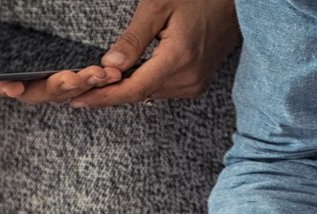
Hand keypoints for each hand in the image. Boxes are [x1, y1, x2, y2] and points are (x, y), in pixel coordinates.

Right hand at [0, 63, 115, 108]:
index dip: (5, 87)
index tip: (13, 86)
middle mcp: (19, 89)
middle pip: (41, 91)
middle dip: (60, 86)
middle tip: (79, 78)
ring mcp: (38, 86)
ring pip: (63, 87)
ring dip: (85, 83)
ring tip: (105, 76)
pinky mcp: (53, 79)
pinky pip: (75, 81)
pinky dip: (92, 78)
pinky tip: (112, 73)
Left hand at [72, 0, 240, 108]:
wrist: (237, 4)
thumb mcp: (158, 7)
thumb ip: (133, 39)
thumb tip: (109, 65)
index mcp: (178, 60)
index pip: (133, 89)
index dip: (104, 97)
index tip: (79, 101)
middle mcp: (188, 79)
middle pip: (139, 94)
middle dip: (110, 92)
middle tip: (81, 89)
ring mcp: (194, 84)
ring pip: (149, 93)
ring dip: (126, 88)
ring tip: (100, 83)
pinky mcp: (197, 83)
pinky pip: (162, 89)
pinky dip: (143, 84)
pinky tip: (129, 76)